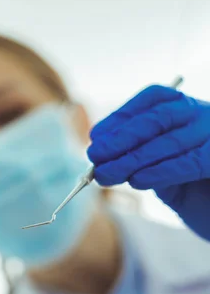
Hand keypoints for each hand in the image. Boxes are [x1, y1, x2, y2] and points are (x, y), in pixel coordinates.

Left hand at [87, 85, 209, 240]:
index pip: (154, 99)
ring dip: (132, 159)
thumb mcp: (162, 170)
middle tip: (94, 156)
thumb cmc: (197, 195)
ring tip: (105, 175)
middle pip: (158, 118)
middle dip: (121, 138)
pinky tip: (137, 181)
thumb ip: (139, 158)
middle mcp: (206, 114)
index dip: (121, 117)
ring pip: (170, 141)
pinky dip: (160, 171)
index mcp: (190, 110)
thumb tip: (100, 154)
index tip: (95, 137)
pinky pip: (191, 162)